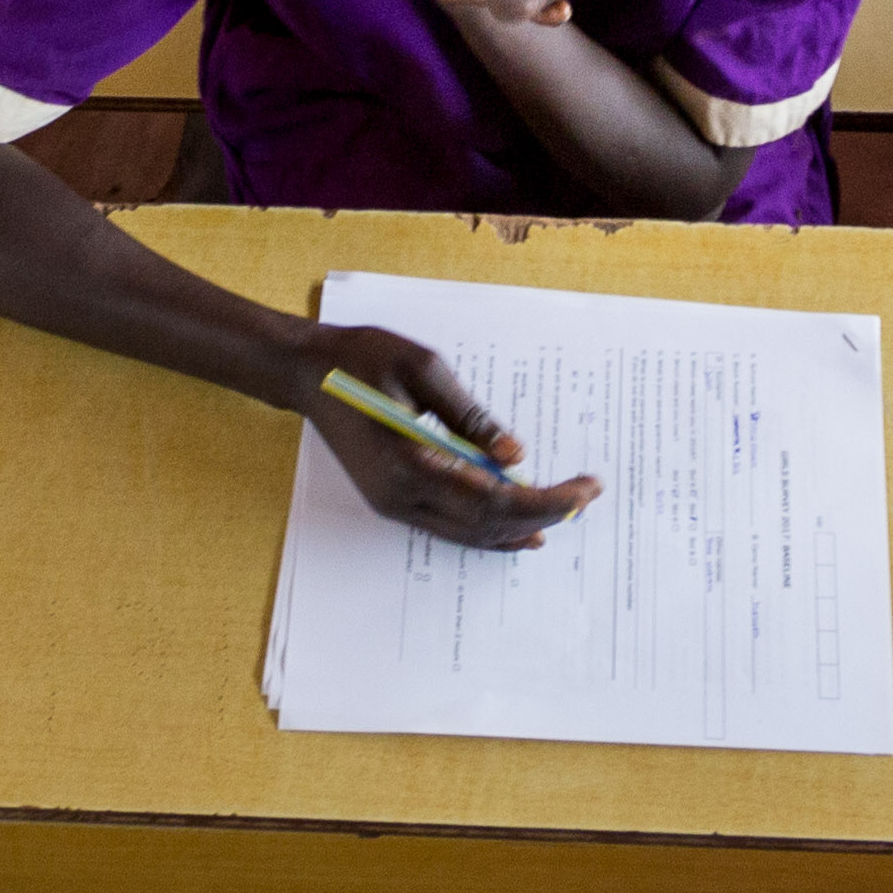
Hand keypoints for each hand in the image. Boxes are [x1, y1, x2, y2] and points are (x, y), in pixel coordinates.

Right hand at [292, 324, 594, 550]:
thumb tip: (515, 456)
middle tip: (586, 496)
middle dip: (541, 512)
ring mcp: (392, 504)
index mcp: (408, 461)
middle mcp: (400, 496)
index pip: (491, 499)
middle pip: (484, 524)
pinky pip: (449, 526)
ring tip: (564, 513)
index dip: (544, 499)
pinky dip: (487, 528)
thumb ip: (470, 417)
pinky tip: (517, 526)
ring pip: (467, 534)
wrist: (306, 373)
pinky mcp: (391, 500)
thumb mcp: (424, 368)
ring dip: (517, 527)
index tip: (584, 488)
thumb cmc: (362, 358)